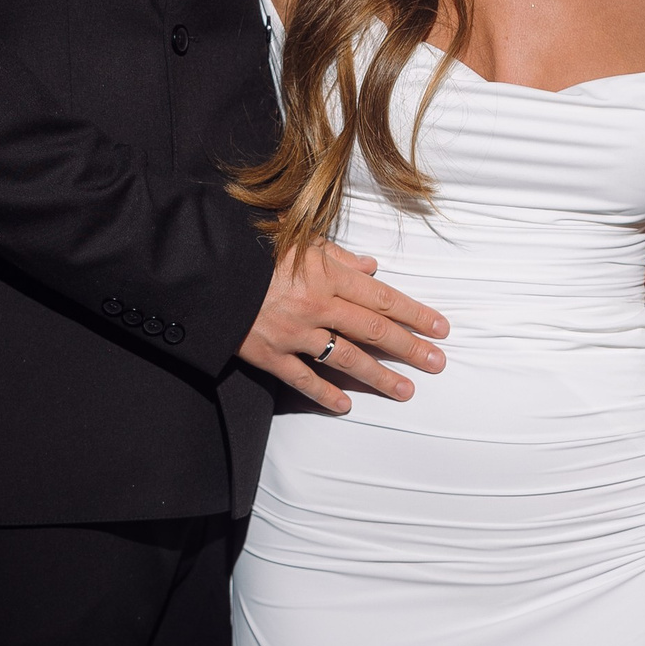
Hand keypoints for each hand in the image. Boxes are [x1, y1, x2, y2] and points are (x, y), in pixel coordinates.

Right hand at [240, 239, 447, 411]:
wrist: (204, 269)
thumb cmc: (252, 248)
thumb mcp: (298, 240)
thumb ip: (338, 256)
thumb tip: (372, 268)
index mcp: (326, 274)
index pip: (381, 298)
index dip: (414, 314)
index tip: (440, 328)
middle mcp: (317, 305)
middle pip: (373, 331)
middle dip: (410, 348)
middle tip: (437, 363)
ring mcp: (294, 333)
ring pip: (346, 359)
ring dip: (380, 376)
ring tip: (406, 391)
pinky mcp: (269, 354)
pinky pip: (302, 379)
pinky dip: (325, 394)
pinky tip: (346, 405)